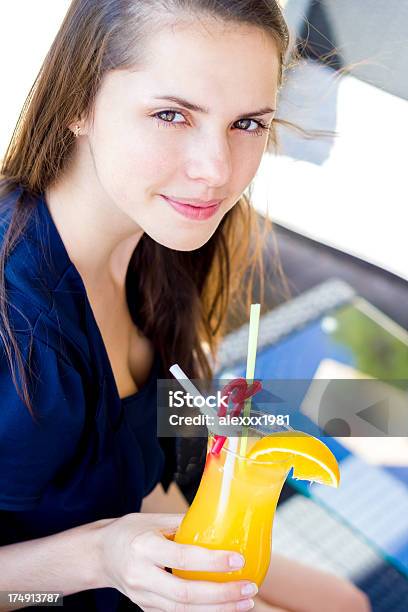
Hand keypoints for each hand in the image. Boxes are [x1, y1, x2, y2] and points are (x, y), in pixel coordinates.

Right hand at [98, 512, 257, 610]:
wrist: (100, 555)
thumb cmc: (129, 532)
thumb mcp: (153, 519)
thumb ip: (184, 523)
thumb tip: (221, 518)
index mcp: (143, 547)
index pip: (181, 557)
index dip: (211, 561)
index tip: (238, 560)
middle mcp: (141, 576)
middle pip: (185, 594)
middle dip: (221, 595)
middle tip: (249, 588)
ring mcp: (143, 597)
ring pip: (183, 611)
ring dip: (218, 610)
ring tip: (245, 602)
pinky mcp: (147, 608)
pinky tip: (225, 607)